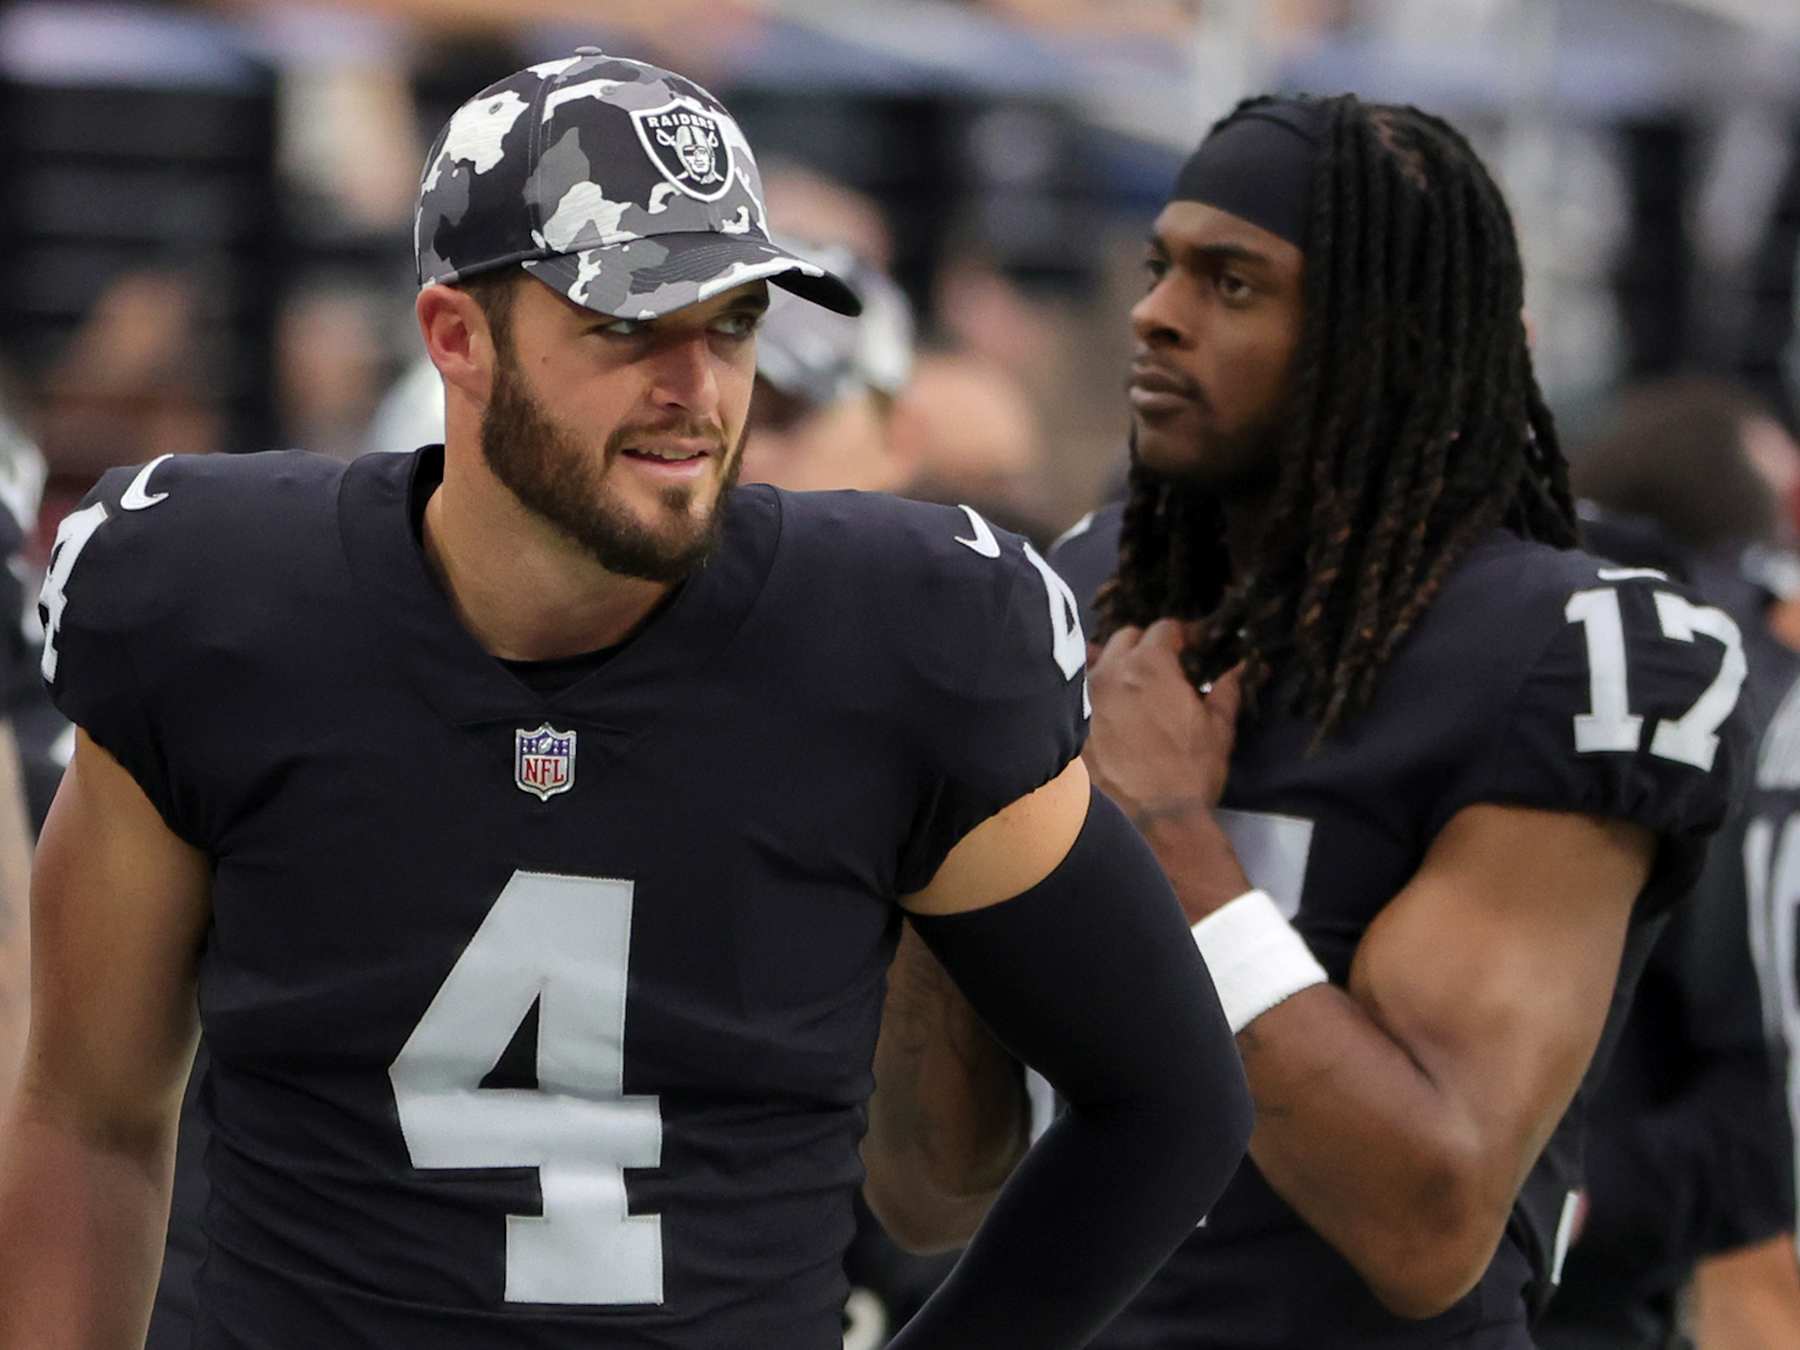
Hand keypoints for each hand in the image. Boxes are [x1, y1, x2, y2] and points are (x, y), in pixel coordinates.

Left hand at [1084, 620, 1250, 918]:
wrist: (1151, 820)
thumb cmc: (1190, 771)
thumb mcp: (1218, 729)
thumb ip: (1227, 690)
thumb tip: (1241, 668)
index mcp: (1150, 664)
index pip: (1164, 628)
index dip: (1183, 635)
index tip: (1193, 647)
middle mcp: (1110, 671)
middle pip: (1125, 638)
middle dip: (1145, 646)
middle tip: (1163, 667)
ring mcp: (1084, 698)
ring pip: (1095, 663)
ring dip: (1113, 665)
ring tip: (1129, 686)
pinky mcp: (1070, 724)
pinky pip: (1078, 697)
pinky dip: (1093, 697)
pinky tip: (1106, 714)